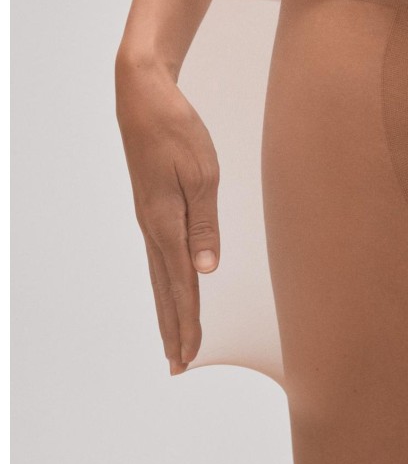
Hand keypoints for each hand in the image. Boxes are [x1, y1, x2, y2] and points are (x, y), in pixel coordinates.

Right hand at [116, 66, 219, 375]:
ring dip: (168, 310)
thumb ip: (204, 225)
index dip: (189, 320)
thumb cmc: (177, 131)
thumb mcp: (202, 175)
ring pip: (160, 277)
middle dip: (174, 327)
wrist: (144, 99)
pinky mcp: (151, 211)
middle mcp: (153, 228)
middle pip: (165, 289)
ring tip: (171, 340)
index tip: (193, 353)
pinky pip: (159, 258)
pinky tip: (170, 290)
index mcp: (167, 222)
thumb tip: (206, 269)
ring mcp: (149, 220)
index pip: (182, 283)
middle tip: (178, 364)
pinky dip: (165, 284)